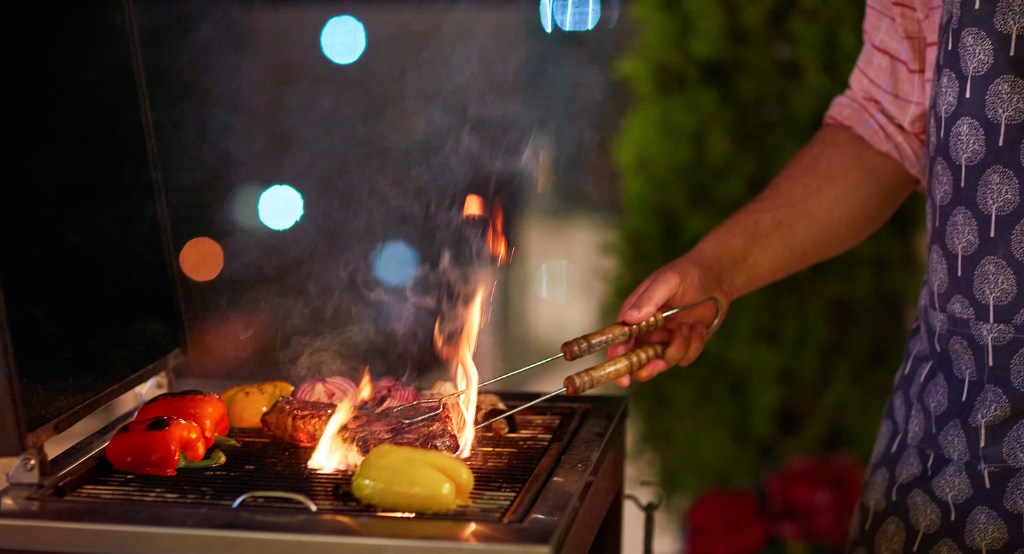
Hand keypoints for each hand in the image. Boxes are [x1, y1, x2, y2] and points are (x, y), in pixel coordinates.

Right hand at [608, 255, 727, 385]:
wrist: (716, 278)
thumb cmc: (686, 273)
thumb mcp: (667, 282)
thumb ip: (648, 300)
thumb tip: (629, 318)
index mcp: (634, 316)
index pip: (618, 343)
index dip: (617, 363)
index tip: (623, 379)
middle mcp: (645, 332)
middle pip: (636, 362)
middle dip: (647, 367)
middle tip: (659, 362)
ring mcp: (664, 340)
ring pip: (663, 362)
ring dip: (679, 347)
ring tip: (689, 326)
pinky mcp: (683, 345)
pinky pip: (684, 359)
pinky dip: (694, 346)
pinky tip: (698, 327)